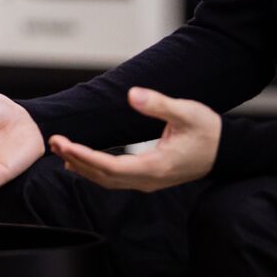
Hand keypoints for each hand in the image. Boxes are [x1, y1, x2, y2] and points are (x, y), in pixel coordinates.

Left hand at [49, 87, 219, 192]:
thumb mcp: (186, 112)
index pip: (112, 168)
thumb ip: (159, 104)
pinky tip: (75, 160)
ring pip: (106, 180)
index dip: (85, 157)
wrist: (224, 149)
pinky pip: (113, 178)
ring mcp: (146, 181)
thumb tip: (133, 95)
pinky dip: (92, 169)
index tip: (64, 143)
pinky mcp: (145, 177)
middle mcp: (148, 180)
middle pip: (103, 177)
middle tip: (52, 141)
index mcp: (157, 167)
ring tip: (58, 147)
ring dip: (81, 165)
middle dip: (76, 159)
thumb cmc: (206, 130)